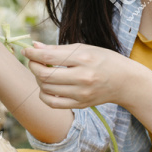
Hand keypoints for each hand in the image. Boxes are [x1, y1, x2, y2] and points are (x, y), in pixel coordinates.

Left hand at [21, 41, 135, 108]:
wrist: (125, 81)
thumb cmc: (104, 60)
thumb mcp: (84, 48)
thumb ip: (58, 49)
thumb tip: (35, 46)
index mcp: (84, 59)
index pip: (49, 57)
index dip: (33, 54)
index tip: (26, 50)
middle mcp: (82, 77)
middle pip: (45, 75)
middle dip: (33, 66)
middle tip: (33, 61)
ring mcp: (81, 94)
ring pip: (46, 89)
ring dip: (38, 79)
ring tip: (43, 71)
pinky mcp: (80, 105)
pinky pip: (53, 103)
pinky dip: (44, 95)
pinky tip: (47, 87)